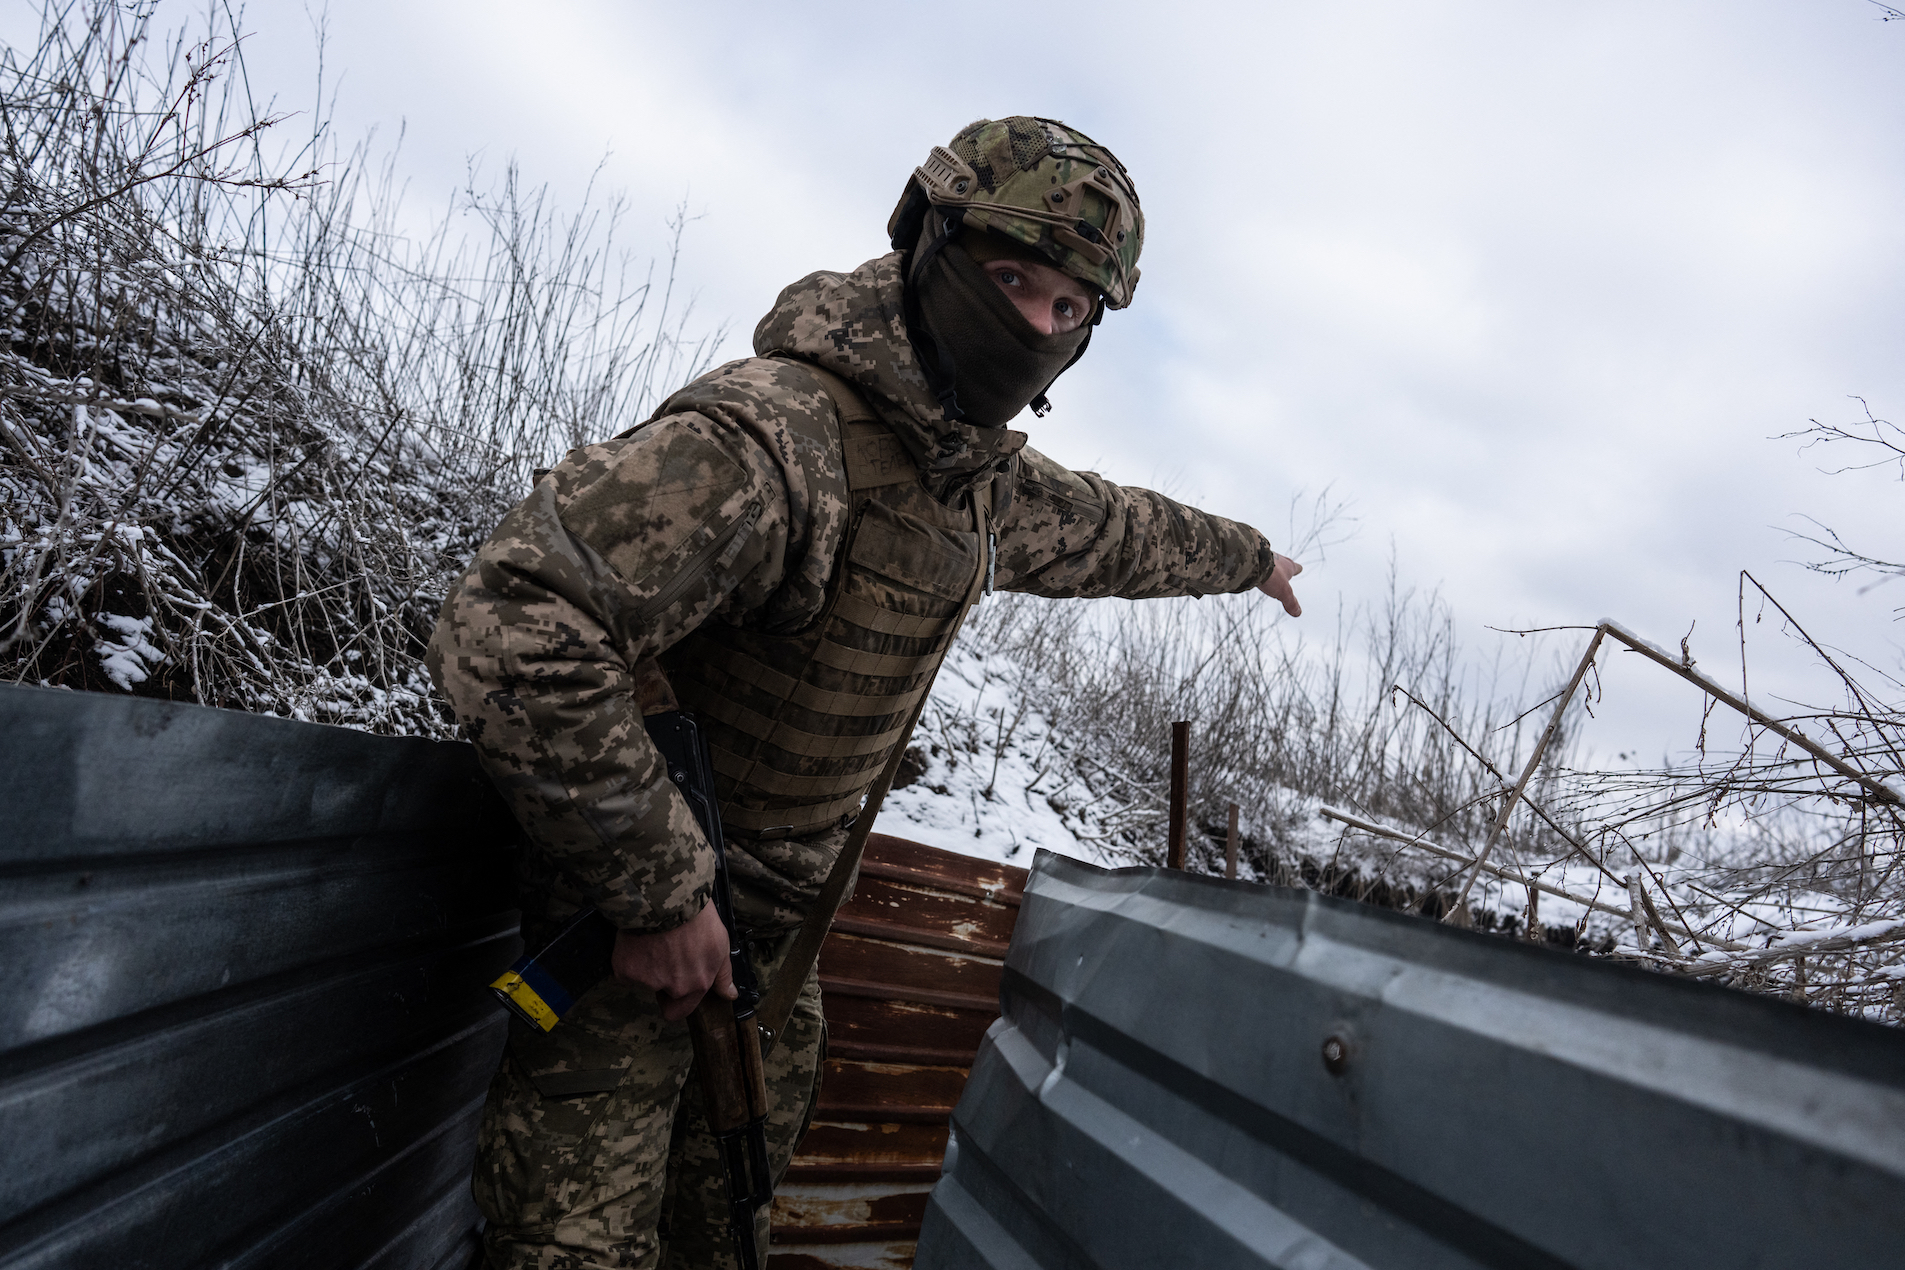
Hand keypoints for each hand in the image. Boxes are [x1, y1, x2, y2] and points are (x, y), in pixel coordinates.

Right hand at [611, 900, 736, 1020]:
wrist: (668, 897)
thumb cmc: (696, 916)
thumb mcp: (720, 943)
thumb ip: (723, 974)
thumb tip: (729, 995)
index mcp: (698, 983)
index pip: (682, 1010)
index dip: (678, 997)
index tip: (677, 979)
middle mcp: (675, 987)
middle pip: (662, 995)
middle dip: (661, 981)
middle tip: (664, 954)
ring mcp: (649, 980)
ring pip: (643, 980)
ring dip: (646, 965)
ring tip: (654, 939)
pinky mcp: (625, 970)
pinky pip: (624, 970)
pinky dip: (628, 958)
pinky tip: (638, 940)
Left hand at [1257, 554, 1303, 616]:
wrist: (1252, 561)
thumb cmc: (1271, 575)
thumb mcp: (1283, 592)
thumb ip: (1290, 602)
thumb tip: (1298, 613)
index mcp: (1288, 566)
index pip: (1295, 568)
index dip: (1297, 569)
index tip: (1299, 569)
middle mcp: (1277, 559)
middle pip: (1281, 563)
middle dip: (1281, 567)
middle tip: (1282, 569)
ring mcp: (1264, 556)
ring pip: (1267, 561)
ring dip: (1266, 566)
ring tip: (1264, 571)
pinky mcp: (1252, 557)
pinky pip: (1254, 562)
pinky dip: (1253, 567)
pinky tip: (1248, 571)